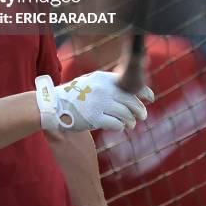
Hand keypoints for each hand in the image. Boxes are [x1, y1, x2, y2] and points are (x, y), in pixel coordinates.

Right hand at [35, 70, 153, 132]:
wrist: (55, 104)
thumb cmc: (76, 95)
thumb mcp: (92, 82)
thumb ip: (110, 86)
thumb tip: (133, 93)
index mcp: (103, 78)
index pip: (130, 84)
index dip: (144, 92)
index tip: (150, 98)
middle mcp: (103, 89)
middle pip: (131, 101)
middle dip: (140, 110)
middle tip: (142, 116)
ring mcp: (99, 103)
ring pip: (126, 114)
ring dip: (130, 121)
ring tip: (130, 124)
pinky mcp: (94, 118)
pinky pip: (116, 125)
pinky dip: (120, 127)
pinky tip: (119, 127)